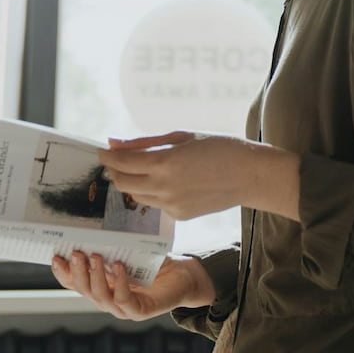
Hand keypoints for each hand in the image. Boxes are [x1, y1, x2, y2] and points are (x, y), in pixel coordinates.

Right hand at [51, 252, 214, 320]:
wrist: (183, 276)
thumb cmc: (154, 264)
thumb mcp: (128, 253)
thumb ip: (110, 249)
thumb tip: (90, 231)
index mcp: (102, 287)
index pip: (75, 283)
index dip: (63, 272)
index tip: (55, 256)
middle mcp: (108, 301)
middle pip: (84, 290)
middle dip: (77, 271)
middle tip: (75, 252)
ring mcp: (123, 309)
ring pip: (101, 296)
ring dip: (95, 276)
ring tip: (95, 256)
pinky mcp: (140, 311)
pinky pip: (125, 300)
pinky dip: (119, 283)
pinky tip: (119, 266)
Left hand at [98, 130, 299, 220]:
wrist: (251, 176)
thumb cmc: (221, 147)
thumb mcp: (183, 136)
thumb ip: (146, 142)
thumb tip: (115, 142)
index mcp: (165, 162)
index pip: (123, 162)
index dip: (108, 156)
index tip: (102, 150)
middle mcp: (164, 186)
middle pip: (123, 183)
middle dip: (114, 171)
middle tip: (113, 161)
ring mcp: (172, 205)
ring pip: (137, 196)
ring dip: (130, 183)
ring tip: (135, 170)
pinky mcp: (180, 216)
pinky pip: (156, 204)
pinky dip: (152, 192)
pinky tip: (165, 182)